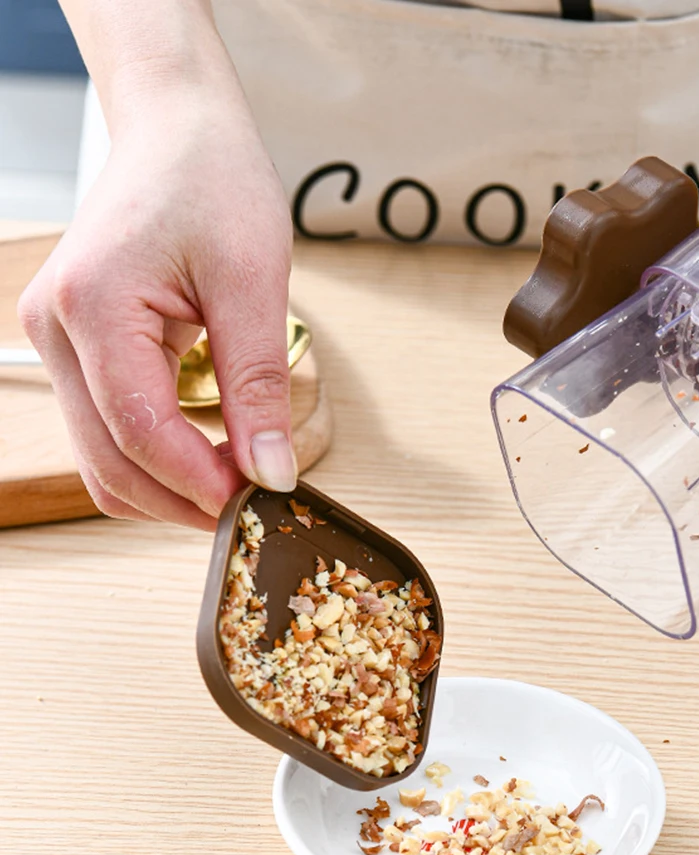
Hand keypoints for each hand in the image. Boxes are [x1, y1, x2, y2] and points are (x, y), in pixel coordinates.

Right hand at [18, 2, 295, 529]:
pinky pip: (109, 431)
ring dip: (169, 486)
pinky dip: (158, 458)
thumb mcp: (255, 282)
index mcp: (94, 307)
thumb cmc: (214, 182)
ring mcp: (58, 342)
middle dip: (184, 499)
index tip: (258, 502)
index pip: (140, 432)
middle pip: (111, 463)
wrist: (178, 133)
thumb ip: (258, 384)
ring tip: (238, 480)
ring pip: (103, 460)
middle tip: (254, 504)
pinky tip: (209, 454)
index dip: (201, 483)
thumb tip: (270, 471)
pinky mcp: (78, 348)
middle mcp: (56, 330)